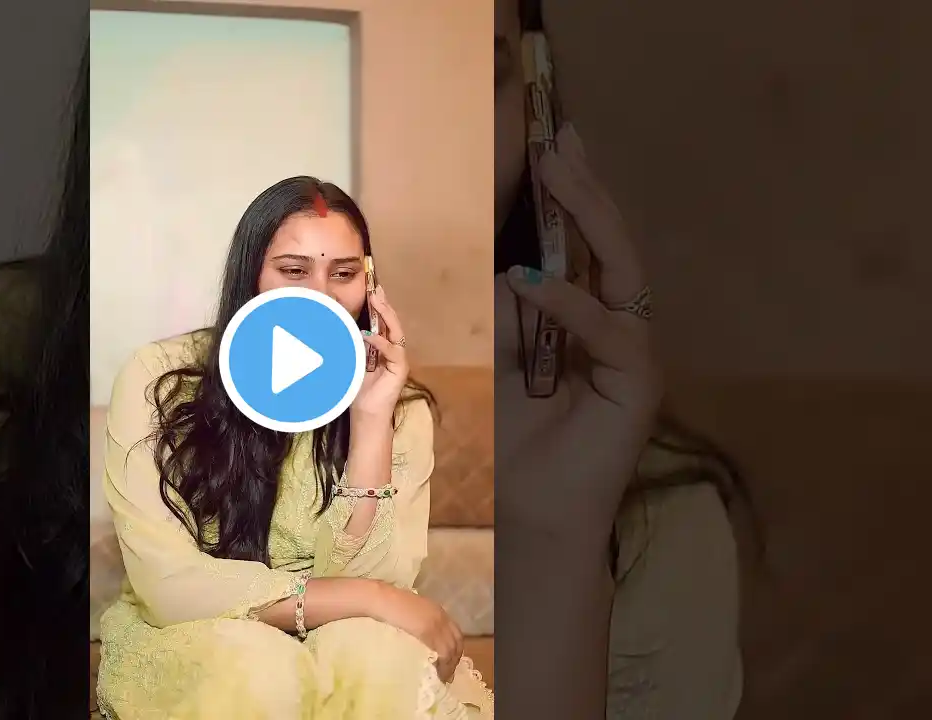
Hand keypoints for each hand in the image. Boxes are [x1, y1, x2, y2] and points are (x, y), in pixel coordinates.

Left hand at [351, 285, 409, 420]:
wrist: (366, 414)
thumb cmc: (356, 389)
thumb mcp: (349, 361)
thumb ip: (348, 345)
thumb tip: (334, 326)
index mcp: (383, 347)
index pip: (383, 322)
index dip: (378, 306)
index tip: (370, 289)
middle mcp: (393, 350)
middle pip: (392, 322)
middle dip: (384, 305)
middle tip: (376, 288)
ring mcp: (399, 359)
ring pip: (396, 332)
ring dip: (386, 315)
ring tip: (378, 301)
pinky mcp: (400, 369)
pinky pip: (393, 351)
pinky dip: (381, 342)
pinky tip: (369, 335)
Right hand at [373, 584, 463, 682]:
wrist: (382, 600)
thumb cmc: (390, 604)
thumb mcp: (411, 612)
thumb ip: (420, 622)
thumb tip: (421, 638)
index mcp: (437, 611)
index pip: (455, 633)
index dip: (455, 649)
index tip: (450, 662)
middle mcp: (441, 617)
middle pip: (457, 642)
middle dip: (454, 659)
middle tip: (448, 674)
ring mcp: (436, 624)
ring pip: (451, 649)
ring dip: (449, 666)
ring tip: (443, 678)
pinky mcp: (428, 632)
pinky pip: (443, 652)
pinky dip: (443, 665)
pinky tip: (438, 673)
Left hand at [497, 124, 662, 540]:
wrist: (536, 510)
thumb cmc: (519, 440)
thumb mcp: (505, 360)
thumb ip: (513, 315)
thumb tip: (511, 268)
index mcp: (591, 321)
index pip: (587, 247)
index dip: (573, 197)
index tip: (552, 146)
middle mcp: (620, 328)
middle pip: (611, 245)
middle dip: (585, 190)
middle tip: (561, 140)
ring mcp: (635, 352)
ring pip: (622, 270)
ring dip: (588, 219)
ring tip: (559, 174)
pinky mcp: (640, 381)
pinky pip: (608, 328)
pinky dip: (570, 305)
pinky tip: (535, 284)